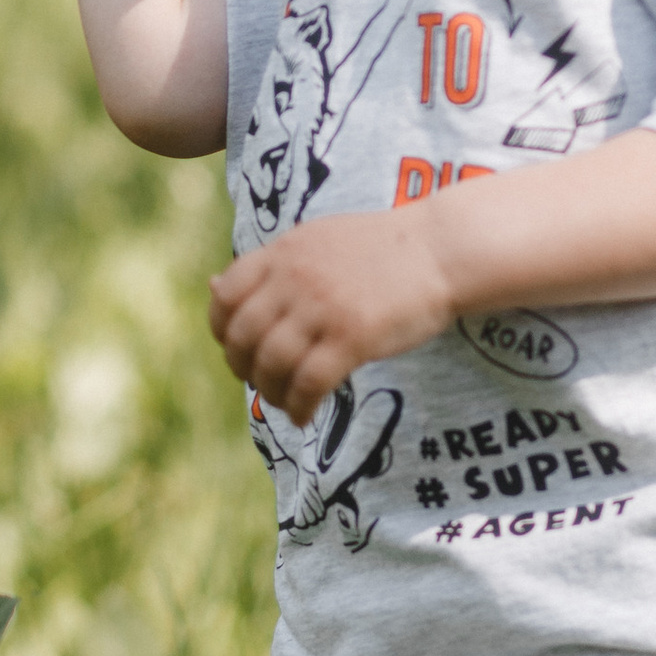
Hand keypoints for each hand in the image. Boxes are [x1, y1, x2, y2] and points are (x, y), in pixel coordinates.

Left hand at [210, 209, 457, 423]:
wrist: (443, 249)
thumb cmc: (383, 249)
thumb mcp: (317, 240)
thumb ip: (270, 264)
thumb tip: (213, 286)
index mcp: (285, 252)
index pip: (226, 294)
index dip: (220, 328)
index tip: (236, 347)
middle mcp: (297, 277)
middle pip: (242, 335)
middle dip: (242, 367)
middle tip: (259, 382)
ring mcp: (323, 307)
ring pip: (271, 363)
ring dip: (269, 392)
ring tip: (282, 402)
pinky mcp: (353, 336)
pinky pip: (308, 383)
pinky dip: (298, 407)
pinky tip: (304, 415)